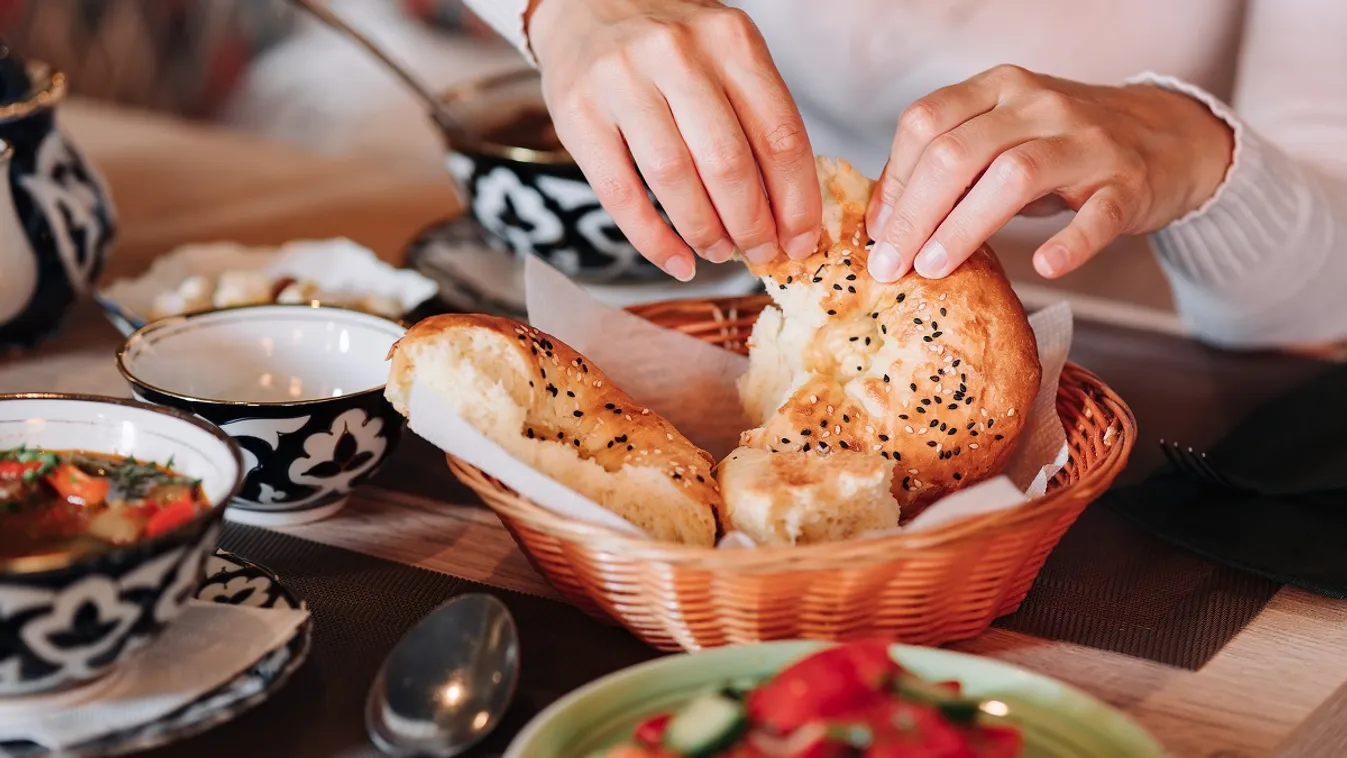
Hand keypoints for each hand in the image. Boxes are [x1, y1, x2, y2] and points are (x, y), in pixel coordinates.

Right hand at [527, 0, 820, 280]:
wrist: (587, 1)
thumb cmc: (672, 44)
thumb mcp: (726, 54)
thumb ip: (757, 116)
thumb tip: (789, 213)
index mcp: (731, 41)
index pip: (779, 136)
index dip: (797, 202)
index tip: (801, 241)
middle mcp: (677, 54)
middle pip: (728, 164)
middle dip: (753, 225)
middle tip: (760, 253)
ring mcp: (621, 81)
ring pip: (675, 180)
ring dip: (705, 232)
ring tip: (719, 251)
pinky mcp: (577, 113)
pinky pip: (621, 194)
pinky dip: (653, 240)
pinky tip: (677, 261)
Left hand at [864, 64, 1234, 281]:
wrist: (1166, 138)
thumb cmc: (1063, 147)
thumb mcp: (1002, 137)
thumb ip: (949, 167)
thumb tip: (884, 221)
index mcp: (997, 88)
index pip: (927, 122)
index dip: (894, 180)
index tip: (878, 232)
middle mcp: (1039, 104)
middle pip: (958, 152)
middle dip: (914, 213)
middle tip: (891, 265)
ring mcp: (1086, 141)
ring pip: (1013, 175)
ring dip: (965, 226)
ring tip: (934, 268)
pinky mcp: (1128, 182)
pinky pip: (1097, 213)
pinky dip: (1070, 241)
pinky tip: (1046, 267)